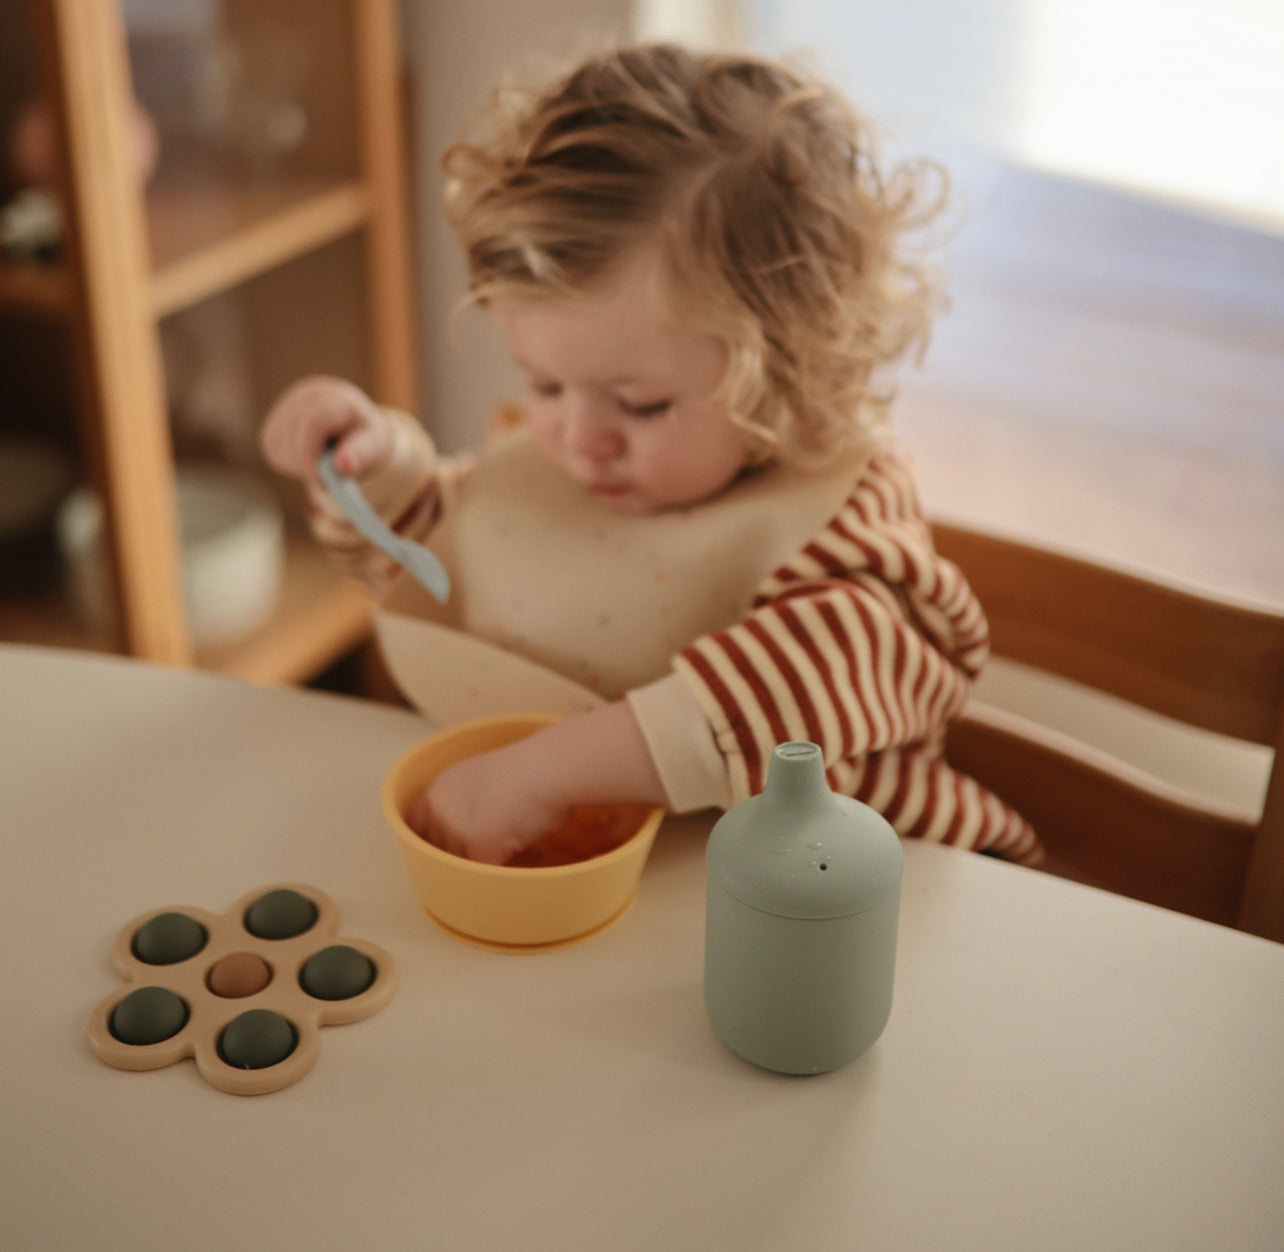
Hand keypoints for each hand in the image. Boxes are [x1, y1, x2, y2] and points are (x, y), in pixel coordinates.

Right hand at [260, 376, 392, 480]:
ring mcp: (286, 405)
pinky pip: (270, 448)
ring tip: (321, 465)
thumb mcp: (375, 445)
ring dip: (296, 465)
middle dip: (305, 464)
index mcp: (336, 397)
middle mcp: (307, 395)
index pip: (312, 422)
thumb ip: (362, 454)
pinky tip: (307, 460)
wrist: (355, 428)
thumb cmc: (367, 437)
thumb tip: (342, 465)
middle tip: (325, 478)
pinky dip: (287, 462)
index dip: (311, 454)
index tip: (321, 479)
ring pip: (275, 443)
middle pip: (290, 436)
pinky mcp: (275, 419)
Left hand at [407, 703, 667, 865]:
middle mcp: (439, 808)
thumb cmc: (534, 770)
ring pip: (459, 866)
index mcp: (439, 788)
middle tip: (481, 859)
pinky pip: (481, 875)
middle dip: (456, 857)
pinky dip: (495, 875)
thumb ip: (466, 802)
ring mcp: (455, 829)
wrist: (552, 768)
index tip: (445, 852)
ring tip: (503, 859)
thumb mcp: (485, 778)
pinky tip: (512, 867)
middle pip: (435, 851)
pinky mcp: (477, 848)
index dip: (433, 842)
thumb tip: (470, 830)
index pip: (417, 826)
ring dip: (478, 866)